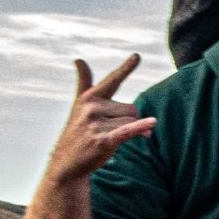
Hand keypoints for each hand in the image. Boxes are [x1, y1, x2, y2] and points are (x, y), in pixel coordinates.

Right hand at [45, 56, 155, 184]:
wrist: (67, 162)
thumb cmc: (78, 132)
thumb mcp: (79, 105)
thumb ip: (84, 82)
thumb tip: (78, 59)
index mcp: (90, 97)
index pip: (113, 80)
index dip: (126, 68)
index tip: (137, 55)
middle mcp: (92, 107)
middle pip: (132, 108)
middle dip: (128, 121)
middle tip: (108, 131)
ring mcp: (96, 123)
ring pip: (132, 122)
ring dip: (130, 132)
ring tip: (109, 139)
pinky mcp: (102, 140)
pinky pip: (127, 130)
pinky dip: (140, 128)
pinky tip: (152, 123)